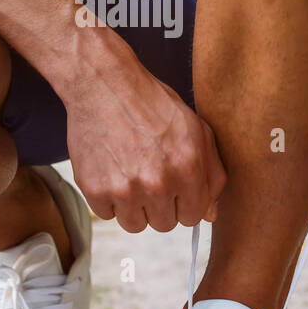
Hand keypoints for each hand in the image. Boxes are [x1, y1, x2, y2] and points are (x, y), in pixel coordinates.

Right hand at [65, 58, 225, 233]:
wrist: (104, 84)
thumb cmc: (150, 102)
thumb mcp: (195, 129)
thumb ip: (212, 173)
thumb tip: (210, 213)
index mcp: (188, 169)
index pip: (193, 216)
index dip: (184, 202)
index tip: (174, 187)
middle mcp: (158, 184)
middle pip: (164, 224)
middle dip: (159, 204)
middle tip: (148, 173)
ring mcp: (125, 190)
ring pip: (135, 224)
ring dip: (133, 206)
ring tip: (129, 173)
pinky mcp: (95, 189)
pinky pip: (107, 214)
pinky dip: (107, 197)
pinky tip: (110, 169)